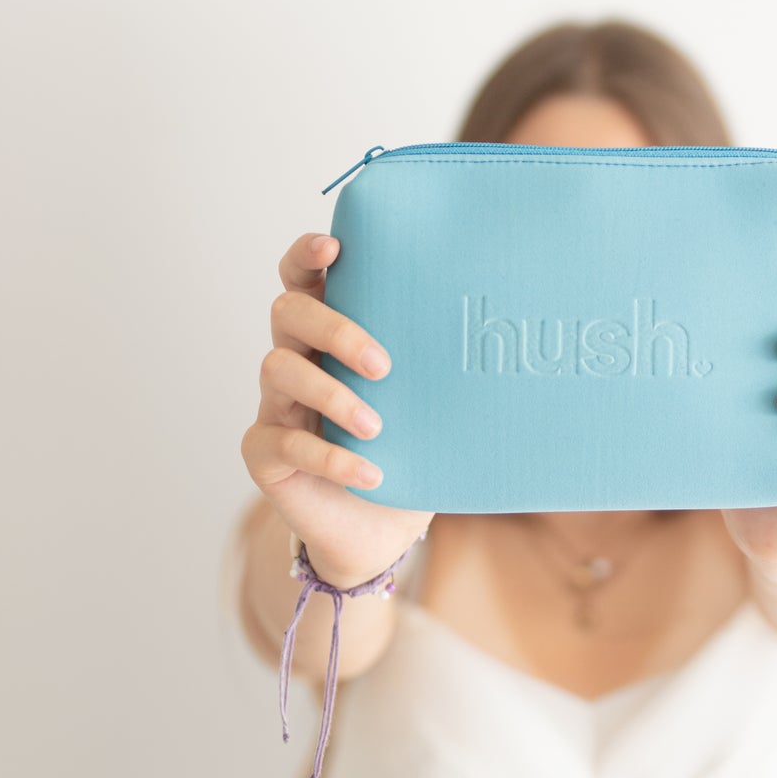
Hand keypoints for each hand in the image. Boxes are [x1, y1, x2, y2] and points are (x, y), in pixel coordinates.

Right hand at [238, 232, 430, 578]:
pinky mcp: (263, 451)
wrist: (381, 530)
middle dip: (335, 329)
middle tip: (384, 364)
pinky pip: (283, 442)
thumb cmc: (411, 451)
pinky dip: (330, 457)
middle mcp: (296, 357)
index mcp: (329, 334)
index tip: (334, 247)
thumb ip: (446, 367)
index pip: (303, 277)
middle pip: (288, 311)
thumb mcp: (432, 403)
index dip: (307, 254)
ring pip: (279, 369)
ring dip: (332, 394)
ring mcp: (274, 403)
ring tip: (378, 426)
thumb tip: (514, 328)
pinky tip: (370, 472)